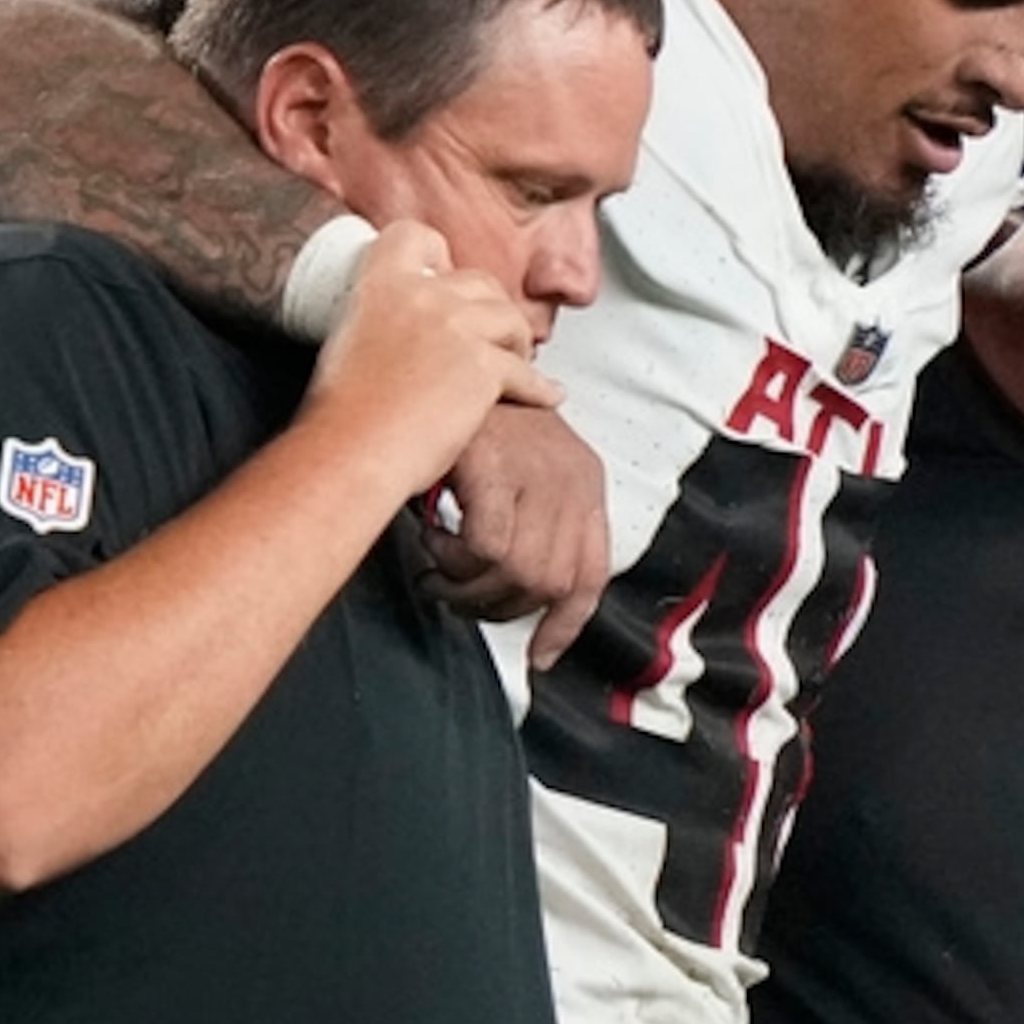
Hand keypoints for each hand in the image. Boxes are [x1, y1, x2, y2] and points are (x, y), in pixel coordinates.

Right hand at [308, 221, 562, 499]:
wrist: (352, 451)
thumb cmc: (341, 415)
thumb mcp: (344, 343)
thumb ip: (375, 325)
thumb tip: (391, 338)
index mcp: (381, 284)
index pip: (418, 237)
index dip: (437, 255)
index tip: (443, 276)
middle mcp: (423, 296)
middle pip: (478, 281)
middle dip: (488, 308)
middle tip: (485, 335)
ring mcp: (458, 328)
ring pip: (510, 318)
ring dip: (516, 341)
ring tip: (514, 362)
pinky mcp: (484, 367)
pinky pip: (527, 373)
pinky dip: (539, 388)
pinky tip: (546, 394)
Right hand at [422, 402, 611, 665]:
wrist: (438, 366)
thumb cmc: (470, 425)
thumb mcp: (519, 473)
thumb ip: (532, 528)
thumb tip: (519, 599)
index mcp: (585, 483)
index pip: (591, 574)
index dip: (565, 625)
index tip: (539, 657)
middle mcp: (574, 478)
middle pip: (552, 584)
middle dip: (498, 607)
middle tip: (456, 595)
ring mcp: (539, 471)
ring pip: (519, 573)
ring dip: (468, 587)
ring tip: (437, 569)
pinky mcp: (499, 467)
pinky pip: (485, 548)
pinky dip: (454, 560)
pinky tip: (432, 536)